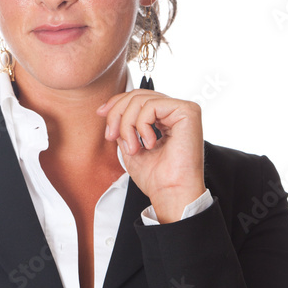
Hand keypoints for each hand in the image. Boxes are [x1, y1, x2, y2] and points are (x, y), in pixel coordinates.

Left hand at [96, 89, 204, 221]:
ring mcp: (183, 109)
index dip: (116, 102)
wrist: (170, 193)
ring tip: (134, 148)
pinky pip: (151, 105)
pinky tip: (149, 144)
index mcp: (165, 118)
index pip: (138, 97)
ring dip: (128, 125)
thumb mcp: (130, 147)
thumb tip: (109, 111)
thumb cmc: (156, 178)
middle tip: (112, 136)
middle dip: (117, 114)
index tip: (100, 113)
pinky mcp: (188, 111)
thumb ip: (123, 127)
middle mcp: (175, 111)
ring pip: (141, 99)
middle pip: (137, 95)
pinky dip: (142, 125)